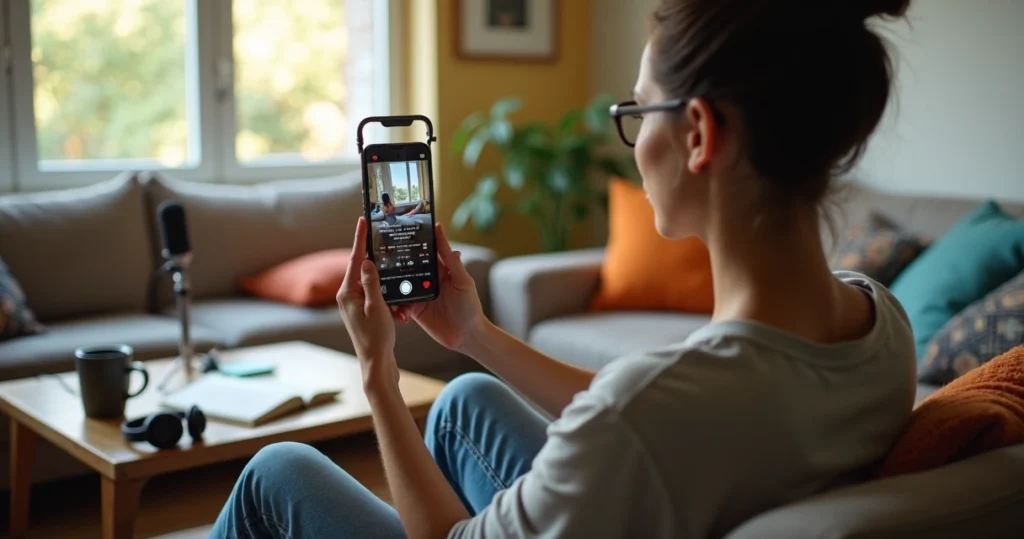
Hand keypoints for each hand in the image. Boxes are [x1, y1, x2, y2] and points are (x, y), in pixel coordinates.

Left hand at [337, 217, 398, 388]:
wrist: (377, 365)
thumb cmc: (376, 338)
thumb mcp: (377, 307)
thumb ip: (372, 282)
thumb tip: (367, 261)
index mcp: (347, 293)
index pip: (354, 259)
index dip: (360, 239)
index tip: (362, 221)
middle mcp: (348, 297)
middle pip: (365, 270)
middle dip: (381, 265)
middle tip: (389, 245)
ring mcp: (356, 305)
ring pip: (375, 285)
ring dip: (390, 290)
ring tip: (399, 304)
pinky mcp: (365, 313)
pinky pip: (380, 298)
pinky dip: (391, 302)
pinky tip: (400, 313)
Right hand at [391, 223, 486, 352]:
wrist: (466, 336)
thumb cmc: (470, 306)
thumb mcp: (462, 279)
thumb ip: (449, 257)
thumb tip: (440, 230)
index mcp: (440, 268)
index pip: (423, 250)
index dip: (413, 240)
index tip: (397, 229)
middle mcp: (427, 279)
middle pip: (408, 265)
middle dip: (394, 260)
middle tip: (378, 252)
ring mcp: (419, 293)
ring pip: (400, 282)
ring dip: (390, 281)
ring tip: (376, 275)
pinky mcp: (413, 308)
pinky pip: (399, 301)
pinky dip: (393, 301)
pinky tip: (388, 299)